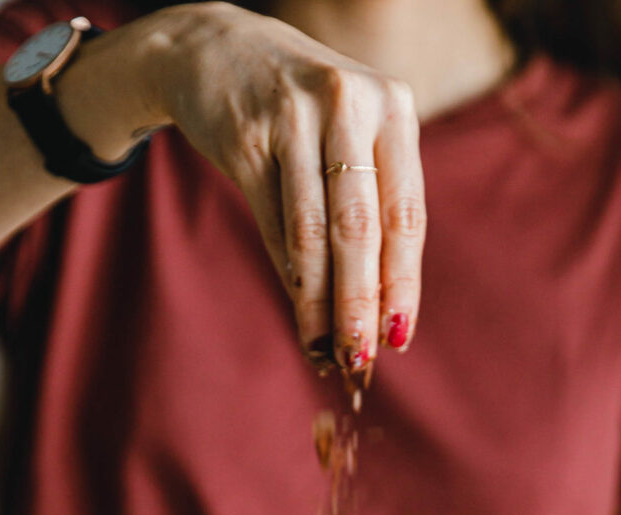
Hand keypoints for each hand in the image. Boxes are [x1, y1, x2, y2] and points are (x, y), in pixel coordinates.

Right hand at [123, 2, 425, 373]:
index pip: (406, 214)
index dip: (403, 282)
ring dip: (320, 302)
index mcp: (394, 108)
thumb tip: (383, 312)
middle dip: (361, 303)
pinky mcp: (247, 135)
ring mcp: (296, 116)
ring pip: (314, 232)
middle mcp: (350, 104)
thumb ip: (372, 206)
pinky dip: (289, 277)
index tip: (398, 339)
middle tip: (360, 359)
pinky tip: (298, 312)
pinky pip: (273, 223)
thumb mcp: (350, 138)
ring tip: (325, 349)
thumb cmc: (301, 113)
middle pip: (361, 228)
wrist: (215, 49)